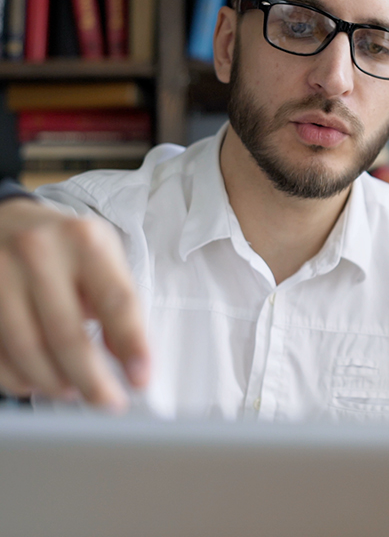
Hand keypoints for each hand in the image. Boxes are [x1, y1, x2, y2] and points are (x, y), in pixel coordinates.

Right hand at [0, 198, 148, 409]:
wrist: (6, 220)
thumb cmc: (65, 246)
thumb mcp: (101, 256)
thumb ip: (115, 300)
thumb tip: (127, 358)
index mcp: (84, 241)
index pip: (115, 301)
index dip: (132, 345)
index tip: (141, 379)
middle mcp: (38, 254)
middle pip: (67, 335)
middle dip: (92, 380)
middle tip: (109, 401)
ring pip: (27, 350)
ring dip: (54, 383)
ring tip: (74, 391)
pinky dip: (20, 378)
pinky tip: (39, 382)